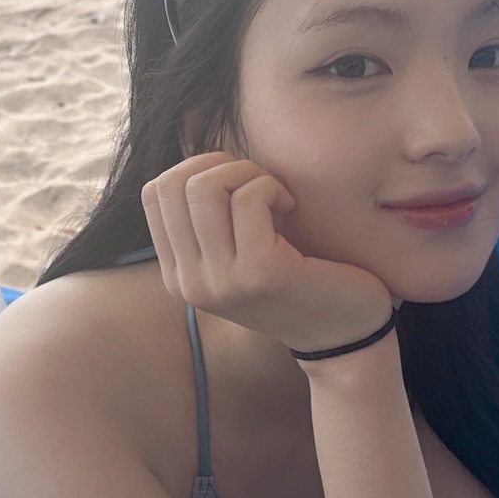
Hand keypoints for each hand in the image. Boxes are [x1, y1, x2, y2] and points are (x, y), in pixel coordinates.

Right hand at [141, 152, 392, 354]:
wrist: (344, 334)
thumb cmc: (295, 282)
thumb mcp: (236, 255)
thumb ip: (209, 223)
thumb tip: (199, 163)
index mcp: (178, 276)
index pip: (154, 194)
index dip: (195, 169)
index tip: (235, 184)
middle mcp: (190, 284)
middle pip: (174, 185)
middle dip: (220, 165)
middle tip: (258, 184)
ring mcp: (222, 282)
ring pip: (206, 188)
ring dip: (248, 173)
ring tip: (275, 194)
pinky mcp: (261, 272)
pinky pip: (249, 198)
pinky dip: (272, 187)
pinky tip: (291, 207)